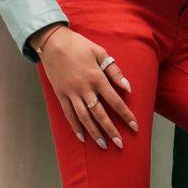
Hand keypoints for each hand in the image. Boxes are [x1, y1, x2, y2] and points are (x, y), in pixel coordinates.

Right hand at [38, 27, 137, 148]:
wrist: (52, 42)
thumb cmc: (79, 45)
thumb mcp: (100, 52)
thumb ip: (114, 71)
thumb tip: (127, 87)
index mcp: (96, 77)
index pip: (115, 101)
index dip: (126, 115)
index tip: (134, 127)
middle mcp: (84, 88)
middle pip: (100, 114)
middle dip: (111, 130)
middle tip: (120, 144)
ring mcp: (71, 93)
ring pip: (84, 118)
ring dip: (95, 133)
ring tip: (103, 145)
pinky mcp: (60, 94)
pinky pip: (68, 114)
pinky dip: (75, 126)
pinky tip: (82, 137)